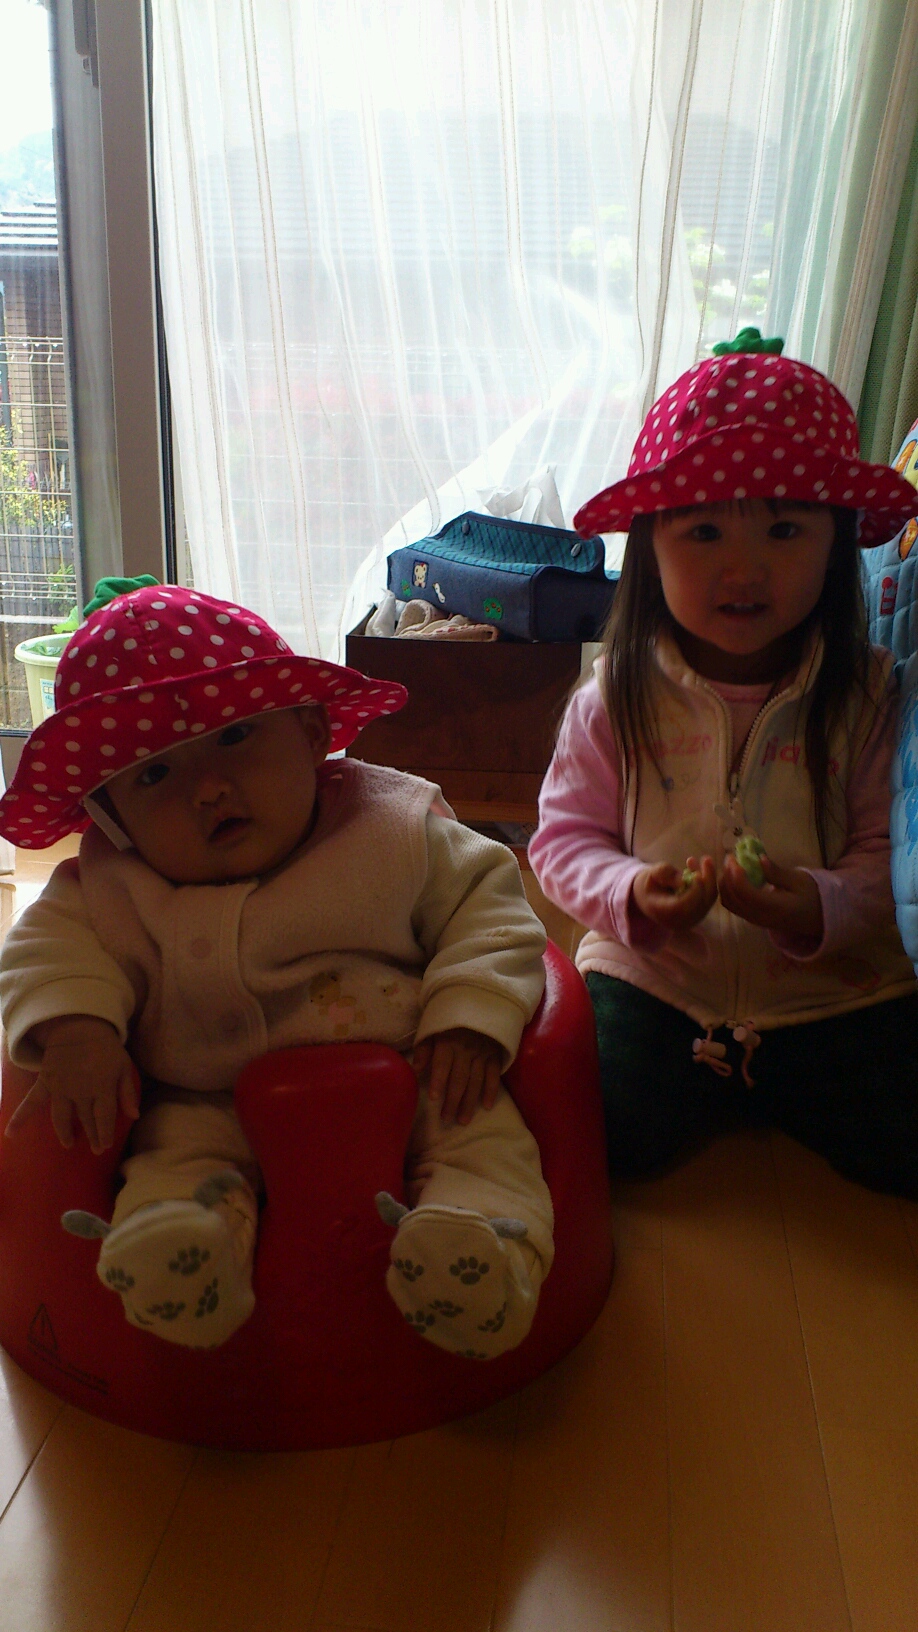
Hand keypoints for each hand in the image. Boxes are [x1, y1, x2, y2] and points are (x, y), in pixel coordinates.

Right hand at [5, 1015, 138, 1152]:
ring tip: (69, 1144)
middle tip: (95, 1149)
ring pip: (62, 1117)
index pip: (104, 1118)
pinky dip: (19, 1117)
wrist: (79, 1026)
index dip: (104, 1134)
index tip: (104, 1147)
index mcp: (102, 1087)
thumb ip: (128, 1092)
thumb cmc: (106, 1047)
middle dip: (92, 1136)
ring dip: (65, 1132)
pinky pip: (31, 1102)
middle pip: (86, 1119)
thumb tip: (134, 1117)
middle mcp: (81, 1092)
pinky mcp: (45, 1083)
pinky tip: (10, 1134)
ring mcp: (61, 1089)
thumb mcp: (124, 1066)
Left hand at [412, 1027, 503, 1125]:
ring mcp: (482, 1053)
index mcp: (448, 1041)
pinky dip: (491, 1090)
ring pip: (476, 1081)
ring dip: (470, 1102)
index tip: (434, 1098)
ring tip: (463, 1120)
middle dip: (453, 1100)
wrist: (480, 1003)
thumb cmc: (449, 1021)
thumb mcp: (432, 1028)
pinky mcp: (495, 1055)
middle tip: (446, 1119)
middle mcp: (466, 1049)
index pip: (443, 1064)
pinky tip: (487, 1106)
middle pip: (459, 1078)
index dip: (439, 1080)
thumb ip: (424, 1049)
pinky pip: (494, 1075)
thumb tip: (415, 1070)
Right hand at [632, 856, 717, 931]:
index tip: (697, 874)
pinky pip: (708, 898)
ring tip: (705, 860)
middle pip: (701, 903)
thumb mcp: (651, 874)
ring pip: (708, 900)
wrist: (650, 899)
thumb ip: (664, 874)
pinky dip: (708, 882)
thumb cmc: (649, 885)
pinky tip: (701, 869)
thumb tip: (682, 881)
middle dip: (707, 880)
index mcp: (663, 912)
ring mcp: (691, 920)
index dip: (694, 891)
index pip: (683, 905)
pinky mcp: (699, 915)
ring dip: (709, 878)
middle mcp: (679, 920)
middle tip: (706, 859)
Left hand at [719, 853, 823, 939]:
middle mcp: (761, 917)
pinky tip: (734, 877)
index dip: (736, 876)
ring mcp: (755, 920)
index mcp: (775, 908)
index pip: (747, 894)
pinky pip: (733, 906)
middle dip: (727, 877)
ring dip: (725, 884)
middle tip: (731, 858)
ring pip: (730, 904)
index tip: (735, 858)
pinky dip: (728, 891)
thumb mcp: (799, 880)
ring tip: (731, 866)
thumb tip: (759, 859)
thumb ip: (777, 873)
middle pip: (733, 899)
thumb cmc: (811, 896)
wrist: (817, 917)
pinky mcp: (753, 919)